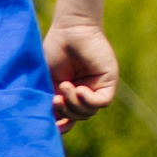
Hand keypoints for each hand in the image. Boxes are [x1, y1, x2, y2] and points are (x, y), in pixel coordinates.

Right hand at [45, 17, 117, 132]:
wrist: (68, 31)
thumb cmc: (54, 51)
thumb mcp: (47, 81)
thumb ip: (50, 100)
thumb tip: (53, 123)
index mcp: (70, 93)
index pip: (69, 117)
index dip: (62, 126)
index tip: (53, 126)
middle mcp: (85, 92)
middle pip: (78, 116)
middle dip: (65, 111)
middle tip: (56, 98)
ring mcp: (97, 88)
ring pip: (89, 111)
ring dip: (74, 103)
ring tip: (65, 86)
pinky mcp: (108, 82)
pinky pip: (101, 102)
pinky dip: (88, 100)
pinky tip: (78, 89)